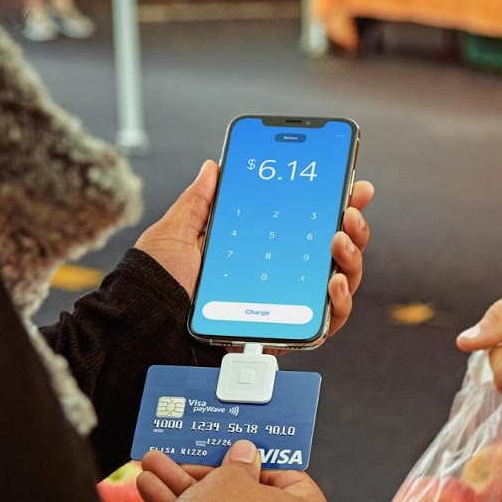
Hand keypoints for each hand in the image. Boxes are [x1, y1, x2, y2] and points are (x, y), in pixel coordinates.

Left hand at [134, 160, 373, 340]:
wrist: (148, 323)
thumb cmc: (160, 284)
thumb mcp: (176, 232)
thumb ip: (200, 201)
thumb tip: (213, 167)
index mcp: (260, 250)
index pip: (308, 224)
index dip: (336, 203)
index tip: (353, 184)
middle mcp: (281, 277)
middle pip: (336, 251)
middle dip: (353, 227)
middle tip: (349, 211)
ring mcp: (289, 305)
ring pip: (342, 282)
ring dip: (351, 258)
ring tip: (339, 240)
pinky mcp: (289, 333)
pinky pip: (330, 321)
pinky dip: (340, 301)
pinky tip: (333, 282)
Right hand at [136, 445, 338, 501]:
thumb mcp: (231, 480)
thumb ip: (238, 464)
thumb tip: (246, 453)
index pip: (287, 480)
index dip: (252, 462)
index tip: (226, 452)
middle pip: (247, 501)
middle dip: (205, 477)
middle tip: (180, 459)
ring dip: (185, 493)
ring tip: (149, 469)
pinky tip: (150, 491)